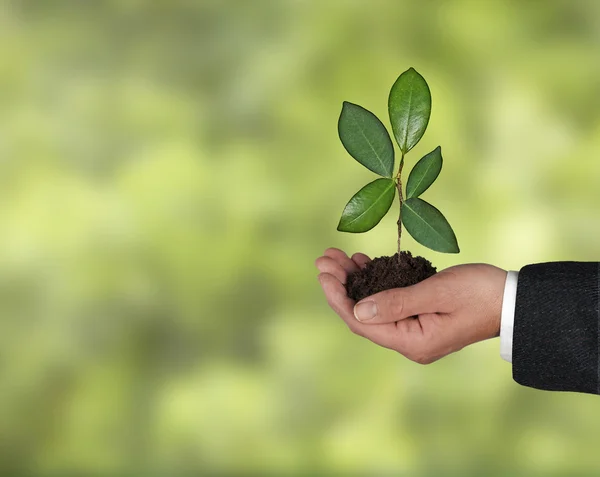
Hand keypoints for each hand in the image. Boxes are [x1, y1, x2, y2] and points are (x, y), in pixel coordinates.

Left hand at [316, 248, 506, 363]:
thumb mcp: (438, 292)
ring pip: (372, 306)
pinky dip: (373, 281)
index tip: (322, 272)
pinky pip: (387, 302)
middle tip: (324, 258)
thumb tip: (357, 309)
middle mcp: (409, 342)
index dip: (337, 297)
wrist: (514, 300)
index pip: (361, 321)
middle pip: (362, 314)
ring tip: (337, 256)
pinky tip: (362, 263)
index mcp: (413, 341)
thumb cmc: (481, 293)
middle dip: (340, 285)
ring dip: (354, 281)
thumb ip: (397, 302)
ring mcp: (413, 331)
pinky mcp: (419, 318)